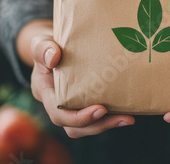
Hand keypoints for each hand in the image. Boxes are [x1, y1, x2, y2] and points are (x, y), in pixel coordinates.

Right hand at [18, 20, 134, 137]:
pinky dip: (111, 116)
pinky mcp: (83, 104)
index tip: (101, 109)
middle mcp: (56, 105)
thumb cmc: (46, 44)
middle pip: (74, 127)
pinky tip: (128, 110)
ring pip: (86, 127)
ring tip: (129, 118)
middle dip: (99, 125)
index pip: (59, 113)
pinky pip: (96, 117)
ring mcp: (70, 107)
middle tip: (124, 118)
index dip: (79, 117)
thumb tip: (54, 57)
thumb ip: (43, 48)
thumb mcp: (40, 42)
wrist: (52, 46)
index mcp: (44, 92)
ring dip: (108, 124)